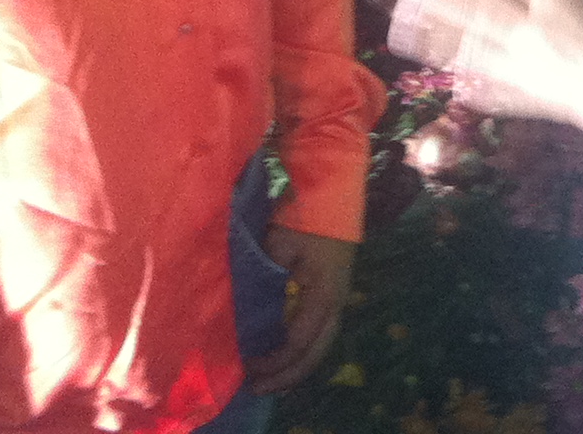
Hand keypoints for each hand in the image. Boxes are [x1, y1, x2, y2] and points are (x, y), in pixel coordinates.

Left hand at [243, 225, 355, 393]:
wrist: (334, 194)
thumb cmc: (306, 218)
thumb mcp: (280, 244)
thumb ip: (264, 277)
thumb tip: (246, 308)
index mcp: (324, 296)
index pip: (298, 342)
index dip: (274, 360)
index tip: (247, 366)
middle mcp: (335, 306)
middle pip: (314, 355)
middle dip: (285, 376)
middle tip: (256, 388)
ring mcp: (336, 302)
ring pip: (318, 348)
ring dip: (294, 368)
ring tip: (268, 382)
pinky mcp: (331, 296)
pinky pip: (317, 335)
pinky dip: (300, 353)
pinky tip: (282, 359)